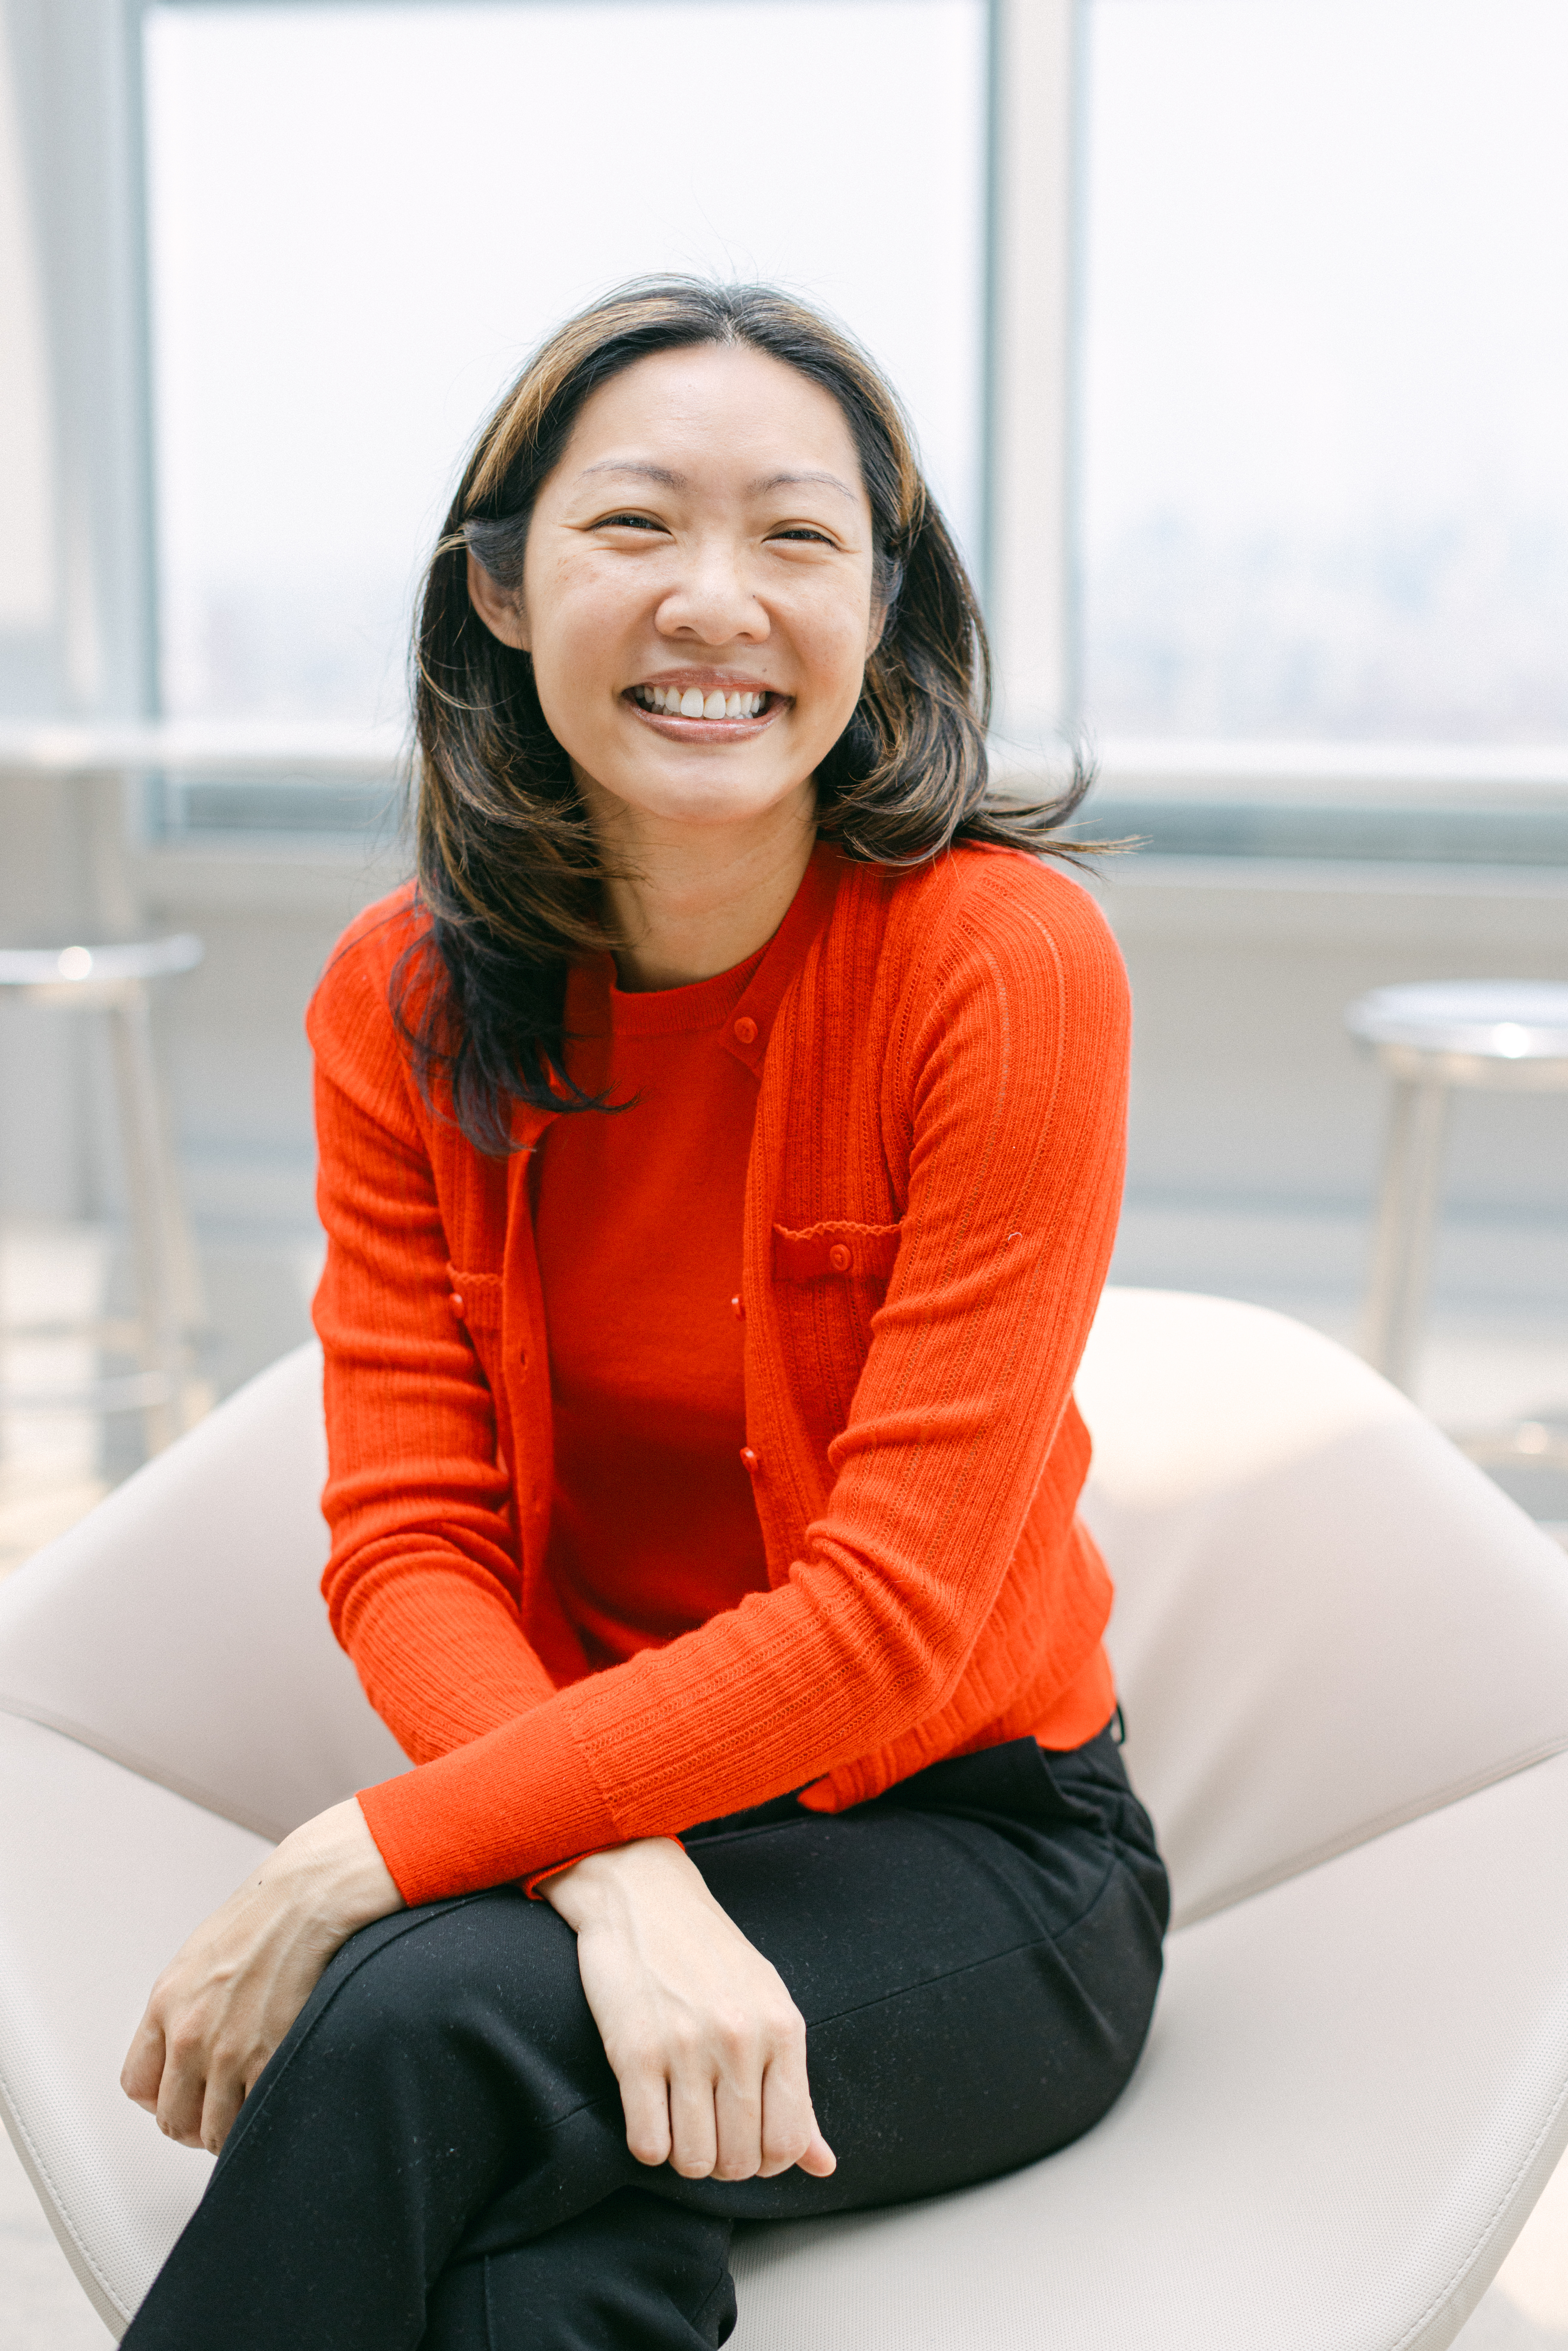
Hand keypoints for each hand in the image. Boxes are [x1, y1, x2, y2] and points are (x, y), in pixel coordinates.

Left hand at [120, 1797, 402, 2154]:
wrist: (308, 1897)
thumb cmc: (263, 1917)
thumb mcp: (199, 1959)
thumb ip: (183, 2007)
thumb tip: (184, 2048)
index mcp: (165, 2004)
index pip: (137, 2085)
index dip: (160, 2099)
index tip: (183, 2097)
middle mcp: (189, 2033)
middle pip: (171, 2118)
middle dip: (194, 2123)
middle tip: (218, 2112)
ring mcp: (228, 2051)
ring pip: (212, 2131)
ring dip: (230, 2126)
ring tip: (249, 2105)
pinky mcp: (269, 2058)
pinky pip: (253, 2118)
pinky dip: (262, 2115)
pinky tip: (274, 2092)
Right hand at [545, 1838, 835, 2184]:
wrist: (644, 1896)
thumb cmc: (711, 1958)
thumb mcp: (769, 2008)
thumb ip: (796, 2091)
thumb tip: (824, 2166)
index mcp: (782, 2028)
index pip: (789, 2142)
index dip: (767, 2161)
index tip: (747, 2142)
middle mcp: (740, 2039)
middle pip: (740, 2161)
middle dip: (723, 2162)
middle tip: (707, 2131)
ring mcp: (687, 2046)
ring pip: (693, 2161)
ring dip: (684, 2157)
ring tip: (678, 2122)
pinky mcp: (635, 2051)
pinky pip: (648, 2144)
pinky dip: (648, 2145)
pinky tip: (649, 2112)